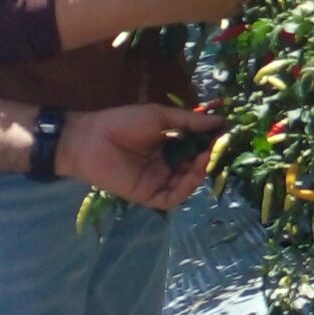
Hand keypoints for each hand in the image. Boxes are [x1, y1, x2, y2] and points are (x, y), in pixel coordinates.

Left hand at [59, 104, 220, 208]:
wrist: (89, 138)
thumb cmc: (122, 122)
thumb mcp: (160, 116)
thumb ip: (189, 121)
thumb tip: (221, 121)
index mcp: (168, 145)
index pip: (197, 149)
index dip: (211, 144)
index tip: (224, 135)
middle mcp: (165, 164)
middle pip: (195, 168)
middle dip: (208, 159)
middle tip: (215, 149)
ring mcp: (157, 180)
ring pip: (187, 184)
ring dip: (199, 174)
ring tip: (203, 160)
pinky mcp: (147, 194)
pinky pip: (171, 198)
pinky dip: (185, 190)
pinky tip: (191, 175)